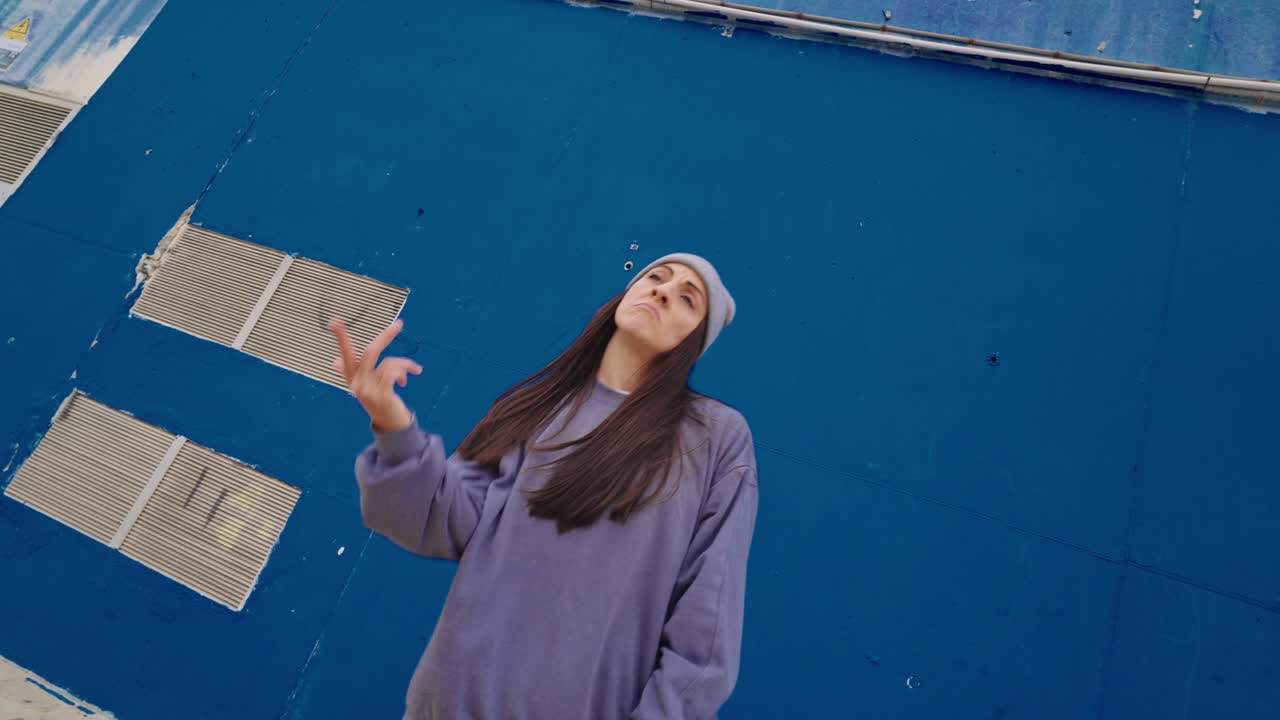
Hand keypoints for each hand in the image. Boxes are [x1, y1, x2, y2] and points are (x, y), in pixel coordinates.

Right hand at [328, 317, 421, 431]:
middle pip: (370, 352)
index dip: (341, 338)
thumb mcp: (365, 387)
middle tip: (399, 324)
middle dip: (386, 336)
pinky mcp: (382, 396)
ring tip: (413, 370)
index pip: (345, 355)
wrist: (391, 425)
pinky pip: (393, 373)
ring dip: (404, 364)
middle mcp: (358, 384)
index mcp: (352, 378)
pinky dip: (404, 372)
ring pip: (389, 363)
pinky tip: (405, 381)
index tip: (334, 321)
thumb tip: (334, 362)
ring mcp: (369, 391)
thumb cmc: (380, 402)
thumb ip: (353, 373)